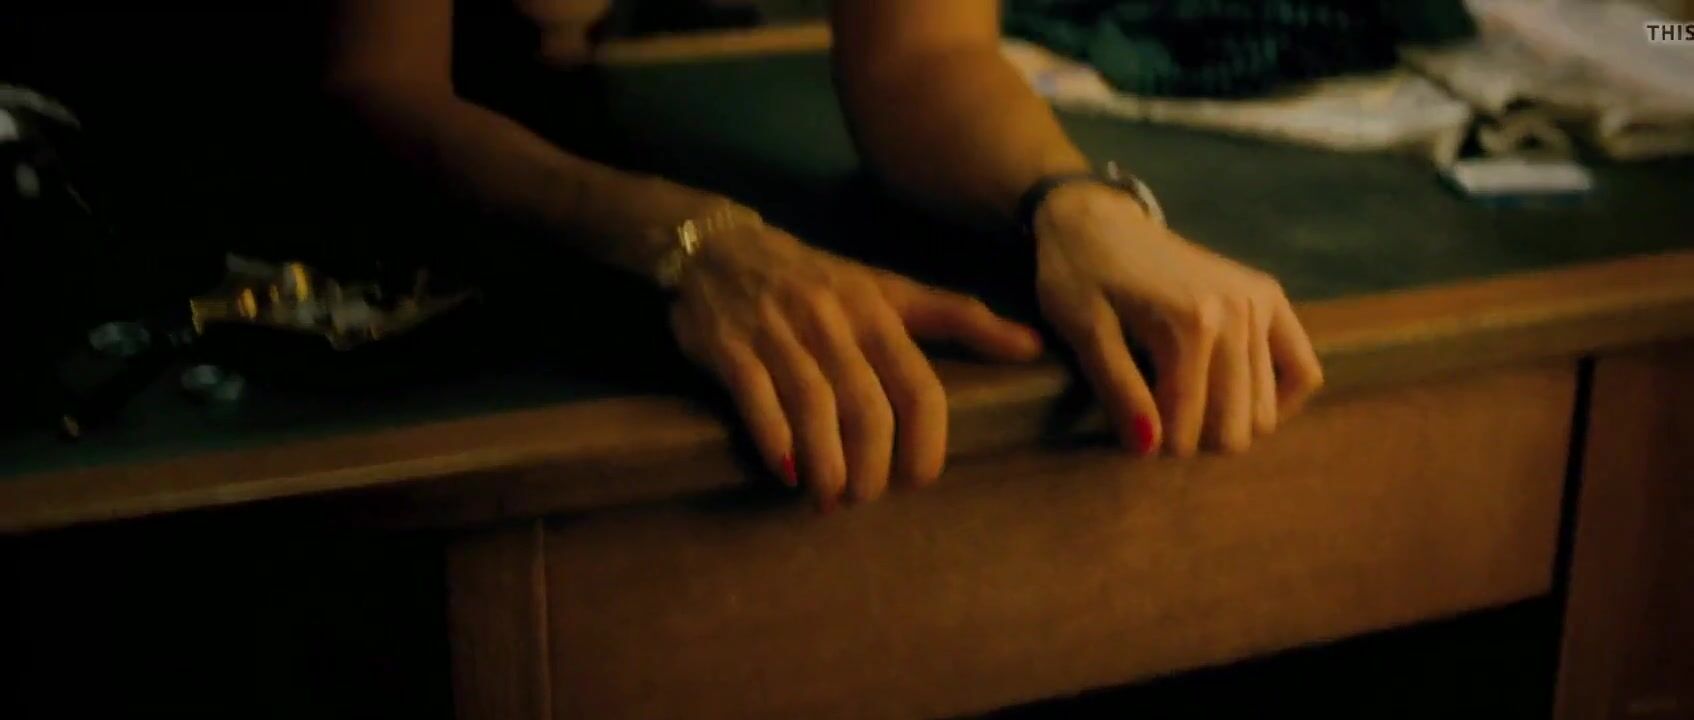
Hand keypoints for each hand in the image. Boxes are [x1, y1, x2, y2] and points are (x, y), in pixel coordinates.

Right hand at [670, 222, 1042, 509]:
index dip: (926, 442)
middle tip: (867, 498)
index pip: (918, 385)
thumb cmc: (819, 280)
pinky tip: (787, 473)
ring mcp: (778, 332)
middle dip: (872, 466)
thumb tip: (1033, 346)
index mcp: (878, 310)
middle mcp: (832, 320)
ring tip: (831, 500)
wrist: (720, 248)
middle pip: (867, 407)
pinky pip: (755, 398)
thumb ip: (959, 318)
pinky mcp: (729, 346)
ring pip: (813, 406)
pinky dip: (774, 439)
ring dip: (827, 464)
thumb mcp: (891, 289)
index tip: (919, 480)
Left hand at [1033, 183, 1323, 455]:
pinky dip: (1276, 399)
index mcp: (1189, 324)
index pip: (1189, 427)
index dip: (1158, 446)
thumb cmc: (1078, 276)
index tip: (1133, 436)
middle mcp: (1236, 313)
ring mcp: (1258, 302)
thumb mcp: (1083, 333)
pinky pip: (1301, 370)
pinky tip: (1240, 403)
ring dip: (1227, 424)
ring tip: (1188, 409)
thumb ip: (1119, 391)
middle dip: (1195, 440)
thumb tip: (1149, 449)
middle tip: (1159, 423)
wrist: (1096, 221)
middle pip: (1235, 427)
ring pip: (1264, 411)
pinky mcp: (1269, 296)